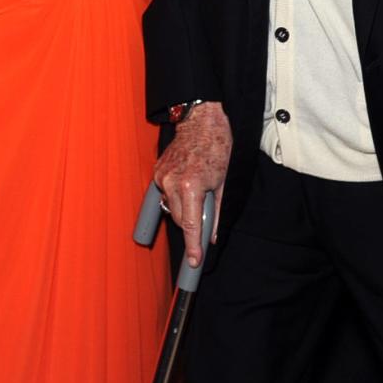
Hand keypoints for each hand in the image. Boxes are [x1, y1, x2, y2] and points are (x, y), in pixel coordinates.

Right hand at [154, 101, 231, 267]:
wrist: (202, 120)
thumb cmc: (218, 146)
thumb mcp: (225, 181)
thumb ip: (217, 212)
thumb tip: (212, 236)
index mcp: (191, 186)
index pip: (189, 225)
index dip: (193, 246)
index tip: (194, 262)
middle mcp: (172, 182)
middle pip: (178, 219)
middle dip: (190, 222)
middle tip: (205, 209)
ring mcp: (162, 176)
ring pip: (169, 207)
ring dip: (182, 208)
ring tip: (197, 191)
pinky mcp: (157, 170)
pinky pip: (164, 193)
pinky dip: (174, 195)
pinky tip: (185, 184)